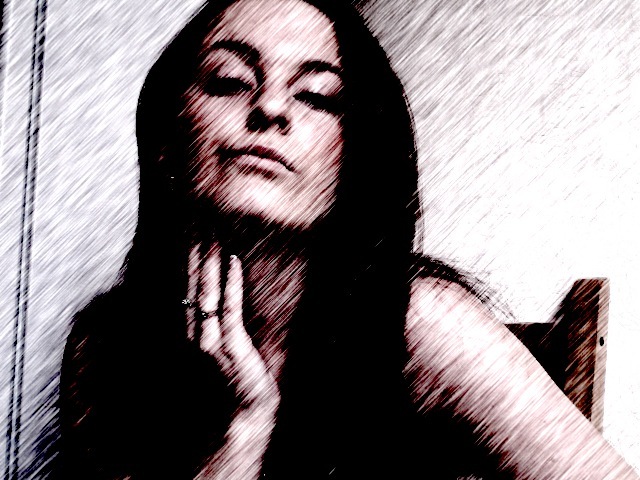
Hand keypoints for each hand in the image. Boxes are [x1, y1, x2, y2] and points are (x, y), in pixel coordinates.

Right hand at [187, 244, 278, 478]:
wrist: (244, 409)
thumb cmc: (233, 373)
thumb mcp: (220, 339)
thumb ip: (213, 314)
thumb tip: (214, 284)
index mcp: (190, 326)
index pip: (185, 282)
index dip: (186, 253)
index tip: (188, 223)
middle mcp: (193, 331)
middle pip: (191, 281)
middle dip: (193, 248)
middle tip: (196, 215)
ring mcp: (210, 339)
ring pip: (206, 291)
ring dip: (208, 259)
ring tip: (211, 230)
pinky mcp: (231, 347)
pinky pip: (229, 309)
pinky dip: (231, 283)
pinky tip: (233, 259)